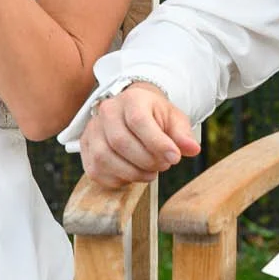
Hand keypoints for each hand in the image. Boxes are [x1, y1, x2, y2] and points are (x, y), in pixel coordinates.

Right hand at [81, 83, 201, 185]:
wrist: (132, 111)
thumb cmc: (155, 116)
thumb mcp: (173, 119)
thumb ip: (182, 134)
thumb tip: (192, 150)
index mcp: (131, 99)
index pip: (139, 121)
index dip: (157, 143)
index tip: (175, 158)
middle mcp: (107, 111)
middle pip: (120, 142)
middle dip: (146, 161)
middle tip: (163, 166)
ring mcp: (92, 130)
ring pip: (104, 158)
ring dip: (132, 173)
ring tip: (150, 172)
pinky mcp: (86, 149)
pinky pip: (96, 171)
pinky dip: (117, 179)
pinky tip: (133, 175)